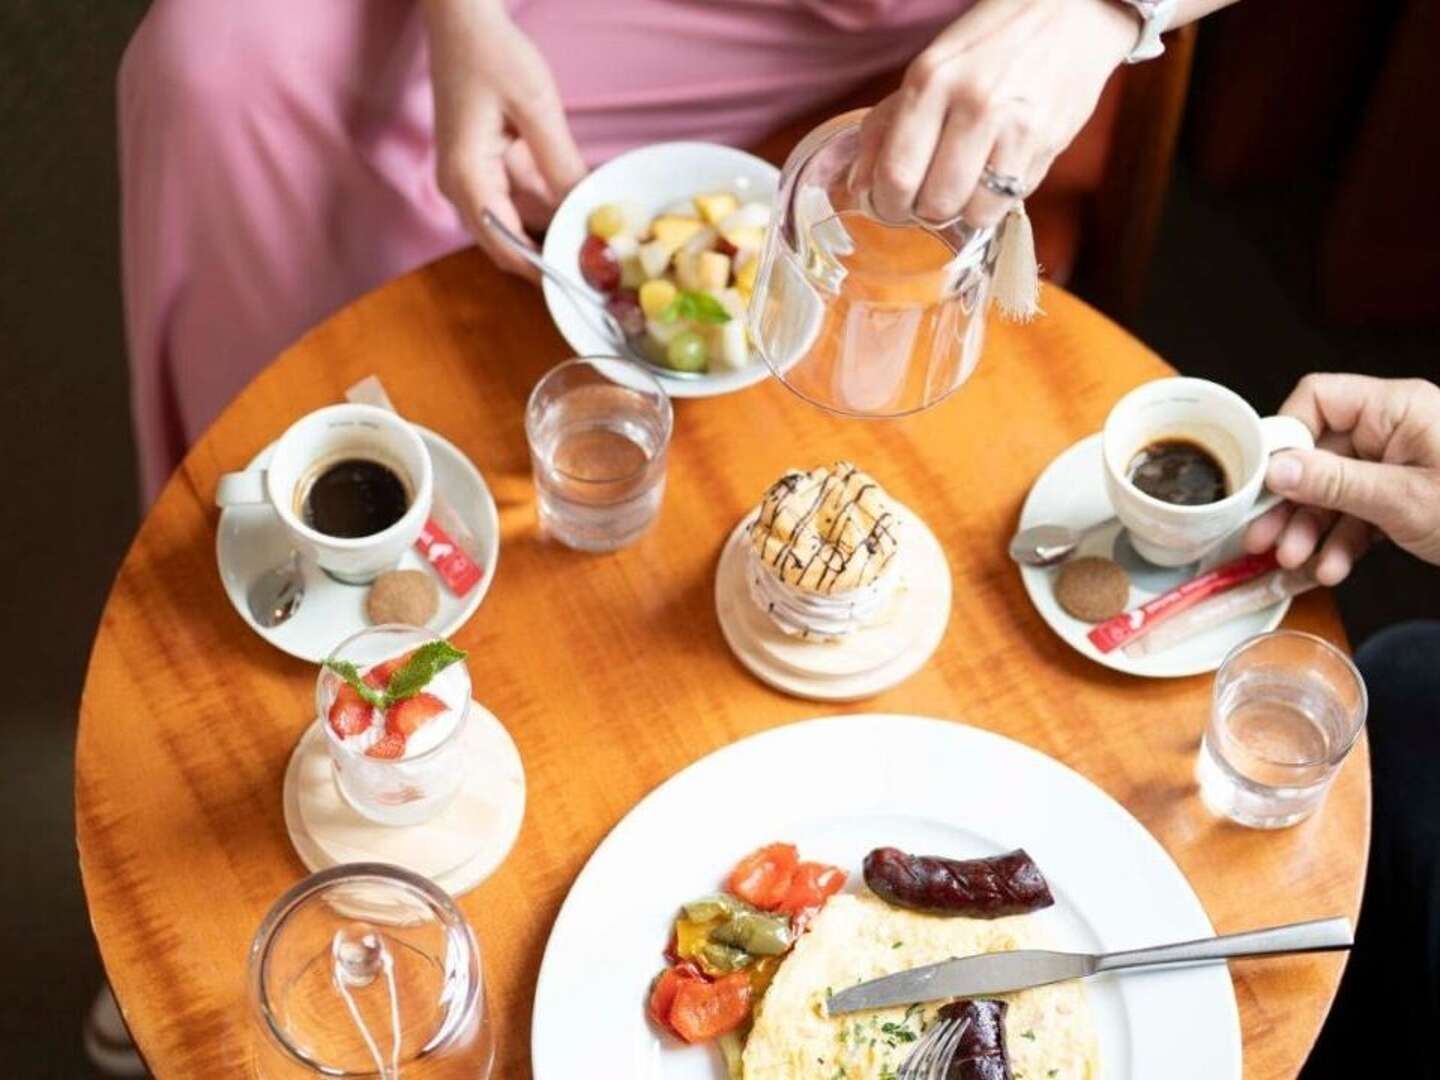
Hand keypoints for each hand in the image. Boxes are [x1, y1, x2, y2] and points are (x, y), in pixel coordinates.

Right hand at [424, 0, 585, 278]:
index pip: (506, 247)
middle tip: (598, 272)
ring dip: (551, 232)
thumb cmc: (492, 55)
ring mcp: (470, 179)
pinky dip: (546, 207)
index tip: (582, 286)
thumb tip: (586, 210)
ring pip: (515, 225)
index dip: (543, 271)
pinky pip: (517, 201)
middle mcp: (462, 189)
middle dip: (549, 257)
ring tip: (597, 244)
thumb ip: (559, 164)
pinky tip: (580, 208)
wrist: (462, 20)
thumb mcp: (536, 108)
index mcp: (468, 179)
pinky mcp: (483, 167)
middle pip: (507, 245)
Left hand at [852, 0, 1138, 226]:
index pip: (896, 174)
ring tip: (962, 188)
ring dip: (962, 212)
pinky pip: (1009, 202)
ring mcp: (1016, 128)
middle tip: (925, 200)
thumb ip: (887, 127)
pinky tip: (993, 174)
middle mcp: (974, 104)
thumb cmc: (988, 45)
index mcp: (932, 80)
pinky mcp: (1048, 145)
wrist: (1069, 12)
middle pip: (934, 203)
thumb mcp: (929, 70)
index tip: (888, 205)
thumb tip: (858, 186)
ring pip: (974, 213)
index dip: (886, 204)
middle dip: (923, 213)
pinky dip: (995, 200)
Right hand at [1243, 375, 1439, 584]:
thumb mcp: (1404, 500)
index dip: (1284, 435)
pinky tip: (1332, 567)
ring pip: (1333, 490)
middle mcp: (1394, 430)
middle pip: (1318, 453)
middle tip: (1263, 534)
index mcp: (1397, 409)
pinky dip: (1341, 541)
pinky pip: (1357, 513)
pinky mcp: (1404, 497)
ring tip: (1296, 561)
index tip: (1260, 478)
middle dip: (1292, 500)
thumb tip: (1276, 468)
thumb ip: (1335, 482)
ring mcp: (1398, 464)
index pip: (1318, 400)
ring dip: (1311, 528)